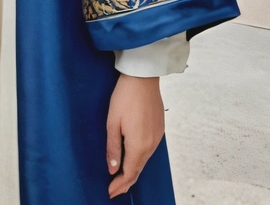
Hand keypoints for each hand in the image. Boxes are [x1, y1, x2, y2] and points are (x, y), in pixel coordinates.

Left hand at [106, 74, 164, 197]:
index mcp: (138, 145)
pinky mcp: (160, 129)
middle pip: (138, 169)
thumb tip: (112, 169)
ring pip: (144, 160)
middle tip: (114, 189)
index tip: (110, 192)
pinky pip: (149, 150)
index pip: (129, 173)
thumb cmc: (124, 97)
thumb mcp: (112, 122)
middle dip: (126, 181)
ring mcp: (157, 137)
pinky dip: (140, 158)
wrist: (143, 77)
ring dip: (134, 170)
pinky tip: (133, 157)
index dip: (119, 185)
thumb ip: (112, 147)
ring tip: (122, 176)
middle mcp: (151, 145)